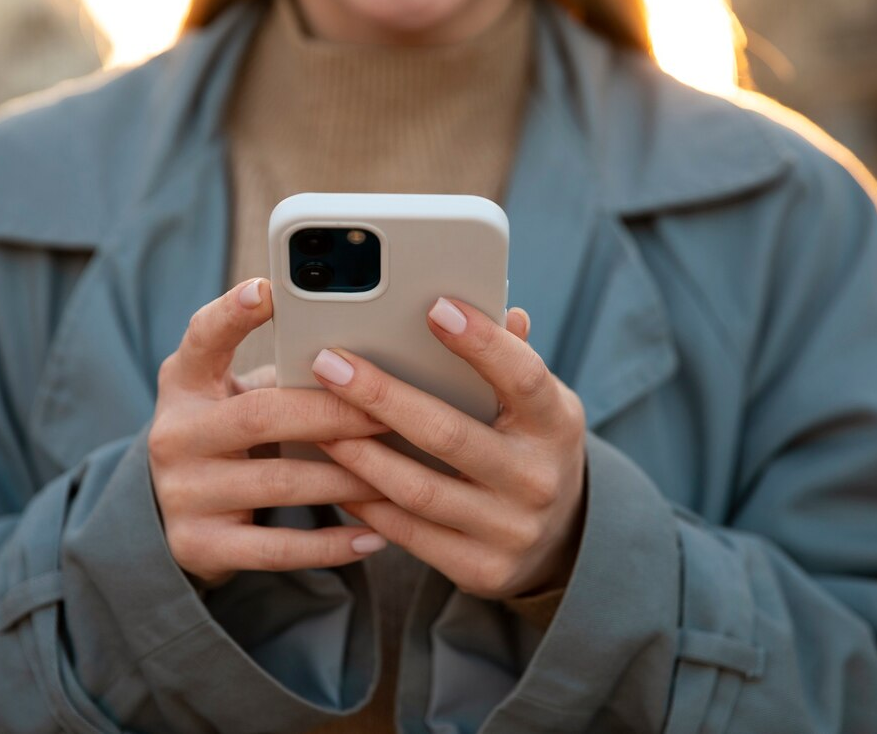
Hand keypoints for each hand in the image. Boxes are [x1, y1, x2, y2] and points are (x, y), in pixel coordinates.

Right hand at [149, 278, 391, 589]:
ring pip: (280, 483)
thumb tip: (372, 358)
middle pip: (263, 416)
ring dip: (348, 479)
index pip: (203, 338)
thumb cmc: (227, 437)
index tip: (267, 288)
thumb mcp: (231, 396)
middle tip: (390, 414)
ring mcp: (183, 493)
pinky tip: (374, 536)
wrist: (166, 518)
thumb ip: (279, 375)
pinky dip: (330, 544)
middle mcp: (175, 434)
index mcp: (184, 383)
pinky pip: (276, 548)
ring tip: (400, 475)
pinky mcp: (198, 546)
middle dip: (334, 414)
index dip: (233, 314)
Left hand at [313, 299, 587, 599]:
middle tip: (330, 364)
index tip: (435, 307)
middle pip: (449, 434)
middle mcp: (539, 479)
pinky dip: (366, 501)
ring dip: (359, 453)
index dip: (482, 343)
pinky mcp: (481, 569)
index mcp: (557, 424)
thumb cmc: (529, 447)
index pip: (523, 376)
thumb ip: (512, 360)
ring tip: (316, 421)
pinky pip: (408, 533)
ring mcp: (510, 530)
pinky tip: (335, 471)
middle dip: (382, 397)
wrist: (560, 540)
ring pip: (418, 489)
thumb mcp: (537, 404)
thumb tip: (498, 307)